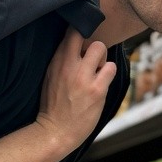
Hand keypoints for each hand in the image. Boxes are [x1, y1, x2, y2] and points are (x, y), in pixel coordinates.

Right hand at [36, 27, 116, 152]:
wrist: (55, 131)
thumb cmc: (53, 105)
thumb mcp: (50, 77)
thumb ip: (62, 59)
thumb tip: (75, 41)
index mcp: (56, 61)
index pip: (72, 31)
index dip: (82, 29)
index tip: (84, 39)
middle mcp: (69, 66)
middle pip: (90, 38)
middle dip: (94, 47)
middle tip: (92, 62)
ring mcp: (83, 77)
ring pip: (101, 49)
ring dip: (103, 61)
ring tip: (97, 74)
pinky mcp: (96, 90)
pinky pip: (111, 68)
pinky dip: (108, 74)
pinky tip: (101, 84)